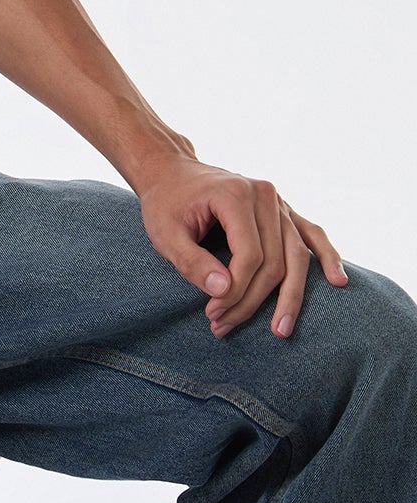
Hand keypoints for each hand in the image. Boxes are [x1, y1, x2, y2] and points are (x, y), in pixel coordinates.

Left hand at [136, 155, 347, 337]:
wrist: (172, 172)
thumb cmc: (166, 203)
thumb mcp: (165, 233)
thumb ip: (191, 262)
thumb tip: (223, 291)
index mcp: (236, 194)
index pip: (250, 255)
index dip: (235, 290)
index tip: (212, 313)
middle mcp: (264, 195)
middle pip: (274, 261)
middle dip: (252, 300)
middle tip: (223, 326)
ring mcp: (279, 201)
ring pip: (296, 256)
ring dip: (288, 296)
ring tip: (281, 329)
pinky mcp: (284, 210)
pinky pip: (311, 234)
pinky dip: (326, 257)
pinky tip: (337, 280)